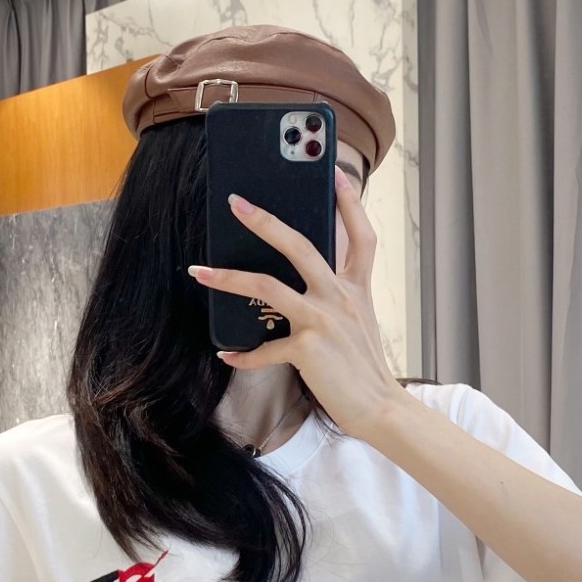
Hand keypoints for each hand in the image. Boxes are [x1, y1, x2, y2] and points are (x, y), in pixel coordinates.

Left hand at [187, 166, 399, 440]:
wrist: (381, 408)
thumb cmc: (364, 367)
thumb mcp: (359, 321)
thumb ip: (337, 296)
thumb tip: (302, 282)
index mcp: (356, 287)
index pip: (361, 234)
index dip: (350, 201)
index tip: (336, 173)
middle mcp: (341, 296)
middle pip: (300, 245)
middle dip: (264, 220)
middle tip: (236, 203)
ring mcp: (323, 319)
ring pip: (268, 285)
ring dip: (229, 277)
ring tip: (201, 271)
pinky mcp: (307, 347)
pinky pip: (265, 347)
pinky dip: (244, 353)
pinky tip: (228, 353)